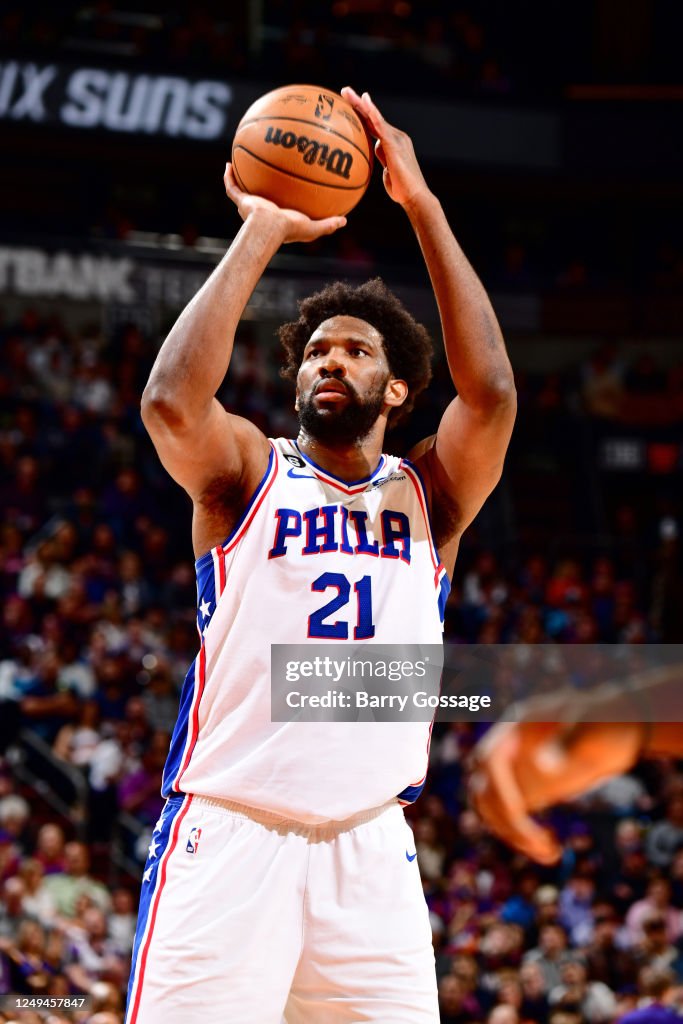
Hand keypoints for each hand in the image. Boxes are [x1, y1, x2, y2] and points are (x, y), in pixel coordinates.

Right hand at [223, 163, 345, 243]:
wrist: (269, 228)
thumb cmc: (289, 230)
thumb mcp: (314, 227)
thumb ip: (328, 224)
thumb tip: (344, 221)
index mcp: (276, 217)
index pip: (278, 207)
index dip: (281, 198)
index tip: (285, 187)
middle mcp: (261, 210)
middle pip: (259, 195)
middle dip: (259, 184)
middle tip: (264, 171)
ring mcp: (249, 206)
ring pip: (242, 189)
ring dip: (241, 177)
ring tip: (241, 162)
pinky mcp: (241, 201)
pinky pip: (231, 187)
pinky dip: (228, 176)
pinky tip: (228, 163)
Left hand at [340, 86, 430, 207]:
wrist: (415, 197)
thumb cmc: (401, 190)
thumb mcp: (388, 173)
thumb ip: (381, 160)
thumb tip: (371, 155)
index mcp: (392, 142)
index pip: (373, 125)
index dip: (362, 113)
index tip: (348, 103)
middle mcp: (395, 136)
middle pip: (373, 117)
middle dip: (358, 103)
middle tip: (344, 91)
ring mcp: (396, 139)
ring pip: (375, 117)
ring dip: (360, 104)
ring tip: (346, 93)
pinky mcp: (396, 144)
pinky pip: (381, 126)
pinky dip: (373, 113)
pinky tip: (364, 103)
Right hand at [468, 717, 642, 863]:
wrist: (623, 730)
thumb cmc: (612, 726)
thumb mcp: (598, 733)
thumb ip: (572, 745)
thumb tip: (543, 767)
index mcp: (520, 724)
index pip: (490, 759)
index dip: (498, 789)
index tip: (520, 815)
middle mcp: (510, 747)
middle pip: (483, 786)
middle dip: (504, 818)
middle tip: (539, 843)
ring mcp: (516, 769)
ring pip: (490, 807)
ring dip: (510, 833)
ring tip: (547, 852)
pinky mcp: (527, 789)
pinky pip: (510, 817)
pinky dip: (522, 838)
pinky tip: (551, 852)